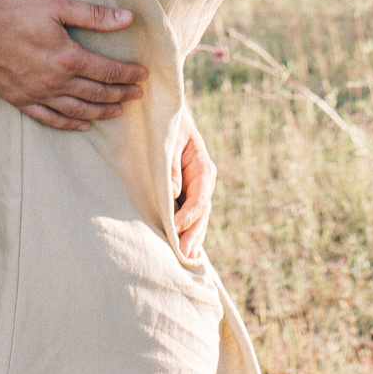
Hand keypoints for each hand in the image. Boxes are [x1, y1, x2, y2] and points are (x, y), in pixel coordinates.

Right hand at [0, 0, 147, 130]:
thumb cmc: (13, 12)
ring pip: (77, 110)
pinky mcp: (20, 100)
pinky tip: (82, 124)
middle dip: (121, 94)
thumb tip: (127, 18)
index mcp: (68, 57)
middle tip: (138, 95)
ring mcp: (37, 94)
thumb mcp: (57, 5)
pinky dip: (69, 124)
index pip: (108, 70)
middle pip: (96, 93)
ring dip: (101, 112)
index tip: (143, 75)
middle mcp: (56, 81)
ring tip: (118, 112)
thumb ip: (94, 15)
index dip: (128, 74)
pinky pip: (49, 118)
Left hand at [171, 114, 215, 260]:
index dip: (188, 217)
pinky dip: (189, 230)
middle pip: (202, 213)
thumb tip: (174, 192)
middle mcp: (204, 181)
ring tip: (186, 257)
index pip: (199, 199)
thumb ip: (171, 166)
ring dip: (193, 237)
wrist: (169, 116)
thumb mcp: (169, 141)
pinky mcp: (189, 192)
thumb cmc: (168, 126)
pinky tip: (186, 248)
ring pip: (199, 217)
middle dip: (194, 234)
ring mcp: (198, 188)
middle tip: (185, 255)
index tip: (175, 229)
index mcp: (203, 168)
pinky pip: (191, 214)